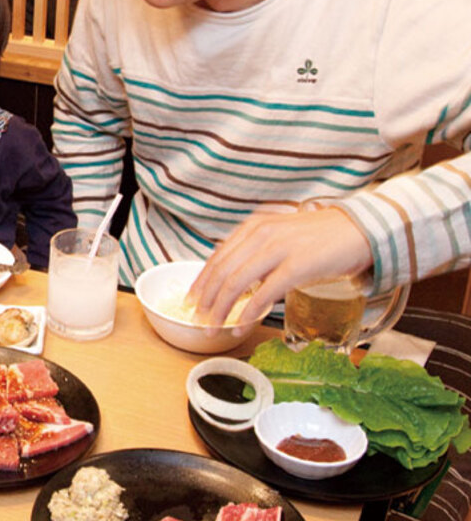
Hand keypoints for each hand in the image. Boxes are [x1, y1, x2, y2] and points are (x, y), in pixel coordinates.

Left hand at [186, 206, 371, 326]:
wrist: (362, 229)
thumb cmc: (323, 237)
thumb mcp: (282, 236)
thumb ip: (258, 252)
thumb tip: (237, 280)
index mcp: (254, 227)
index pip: (217, 257)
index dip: (201, 281)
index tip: (191, 299)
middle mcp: (261, 234)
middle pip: (222, 271)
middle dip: (206, 299)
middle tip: (197, 319)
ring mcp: (279, 249)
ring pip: (237, 283)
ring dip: (221, 309)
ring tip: (213, 327)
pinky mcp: (297, 265)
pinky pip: (265, 292)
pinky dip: (249, 312)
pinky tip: (241, 324)